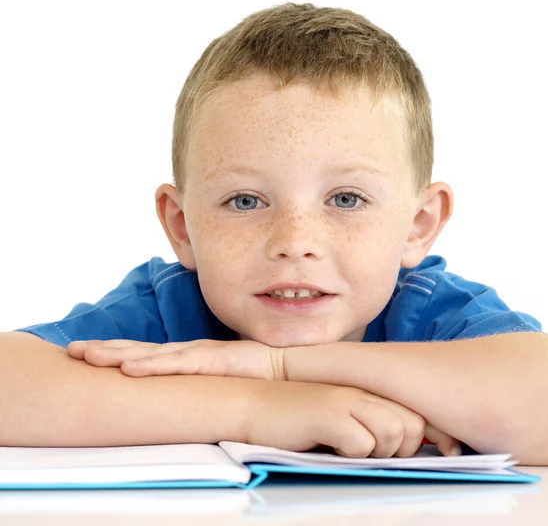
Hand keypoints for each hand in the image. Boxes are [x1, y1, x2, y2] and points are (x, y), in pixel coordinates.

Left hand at [67, 339, 283, 379]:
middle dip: (105, 348)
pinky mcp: (211, 361)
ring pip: (150, 354)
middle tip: (73, 350)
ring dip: (117, 354)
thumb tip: (180, 389)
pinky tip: (128, 368)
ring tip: (88, 355)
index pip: (144, 353)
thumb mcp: (216, 375)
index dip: (116, 351)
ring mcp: (197, 354)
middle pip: (138, 349)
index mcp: (187, 355)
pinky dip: (150, 366)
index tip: (90, 352)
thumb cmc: (251, 371)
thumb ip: (197, 378)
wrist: (282, 364)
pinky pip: (176, 364)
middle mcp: (187, 351)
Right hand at [247, 381, 461, 457]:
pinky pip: (361, 444)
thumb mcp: (342, 419)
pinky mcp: (330, 412)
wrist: (254, 406)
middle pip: (413, 425)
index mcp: (369, 389)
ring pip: (393, 435)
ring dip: (374, 452)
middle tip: (369, 453)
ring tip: (346, 448)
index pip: (419, 412)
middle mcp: (363, 388)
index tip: (445, 452)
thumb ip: (374, 425)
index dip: (434, 436)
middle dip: (401, 449)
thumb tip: (413, 446)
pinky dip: (349, 453)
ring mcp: (348, 398)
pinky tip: (327, 443)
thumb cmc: (298, 420)